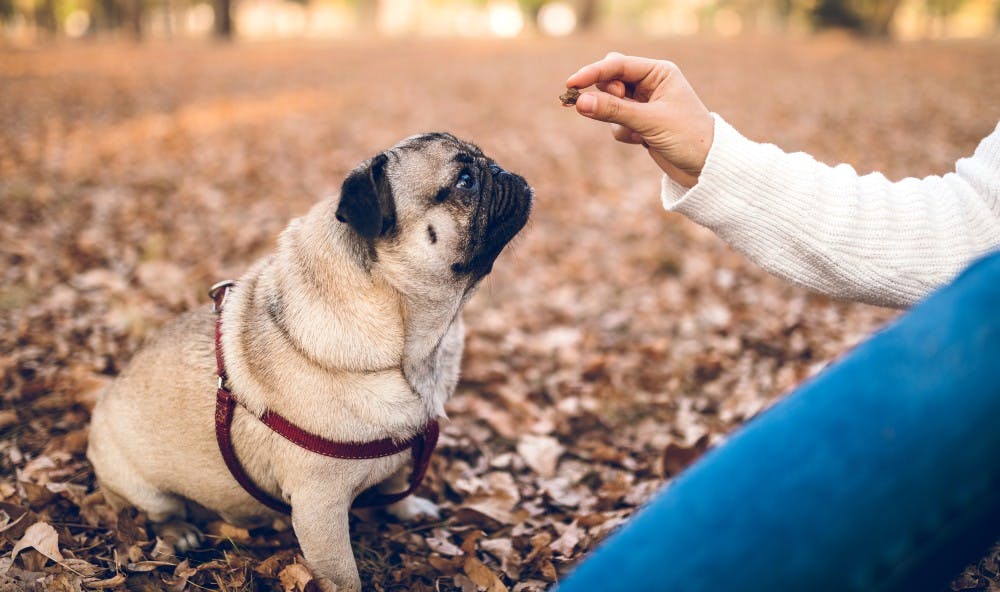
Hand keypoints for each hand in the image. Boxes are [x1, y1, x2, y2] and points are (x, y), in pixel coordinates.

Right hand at [566, 52, 714, 187]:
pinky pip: (615, 122)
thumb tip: (579, 102)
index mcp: (659, 72)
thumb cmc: (687, 137)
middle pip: (610, 80)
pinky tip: (642, 142)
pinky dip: (623, 133)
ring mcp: (644, 104)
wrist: (705, 168)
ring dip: (615, 119)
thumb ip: (614, 110)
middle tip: (601, 110)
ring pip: (609, 104)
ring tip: (637, 133)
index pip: (617, 64)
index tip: (571, 85)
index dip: (593, 73)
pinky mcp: (640, 123)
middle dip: (605, 96)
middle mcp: (650, 83)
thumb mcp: (649, 122)